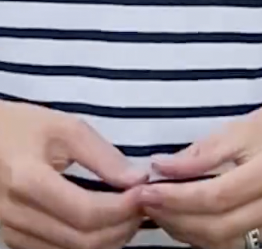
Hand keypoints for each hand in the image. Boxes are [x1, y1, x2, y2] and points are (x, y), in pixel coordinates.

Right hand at [0, 102, 147, 248]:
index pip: (85, 212)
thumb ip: (101, 154)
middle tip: (144, 206)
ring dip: (107, 240)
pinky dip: (86, 244)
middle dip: (120, 227)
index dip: (122, 208)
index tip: (146, 192)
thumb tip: (137, 179)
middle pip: (80, 240)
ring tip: (129, 215)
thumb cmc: (21, 127)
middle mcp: (16, 215)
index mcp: (28, 181)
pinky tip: (104, 225)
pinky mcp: (12, 240)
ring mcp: (12, 233)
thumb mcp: (62, 127)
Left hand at [138, 89, 261, 247]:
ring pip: (225, 242)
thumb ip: (204, 151)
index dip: (177, 197)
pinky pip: (238, 244)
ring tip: (162, 210)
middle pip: (218, 226)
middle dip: (175, 218)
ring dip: (186, 230)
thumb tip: (162, 167)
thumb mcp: (246, 124)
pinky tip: (190, 219)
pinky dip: (208, 235)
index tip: (146, 190)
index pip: (216, 196)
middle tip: (145, 202)